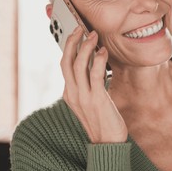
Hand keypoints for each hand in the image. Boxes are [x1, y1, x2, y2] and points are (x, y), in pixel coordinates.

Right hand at [60, 26, 127, 142]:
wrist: (107, 142)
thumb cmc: (102, 120)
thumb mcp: (90, 101)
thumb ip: (88, 85)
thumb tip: (95, 65)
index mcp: (69, 93)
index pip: (64, 65)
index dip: (68, 48)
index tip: (76, 34)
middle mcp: (72, 94)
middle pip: (66, 62)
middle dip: (71, 42)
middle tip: (80, 28)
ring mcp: (83, 97)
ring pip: (78, 66)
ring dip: (85, 48)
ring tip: (93, 35)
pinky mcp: (96, 99)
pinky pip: (95, 75)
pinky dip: (98, 61)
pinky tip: (103, 52)